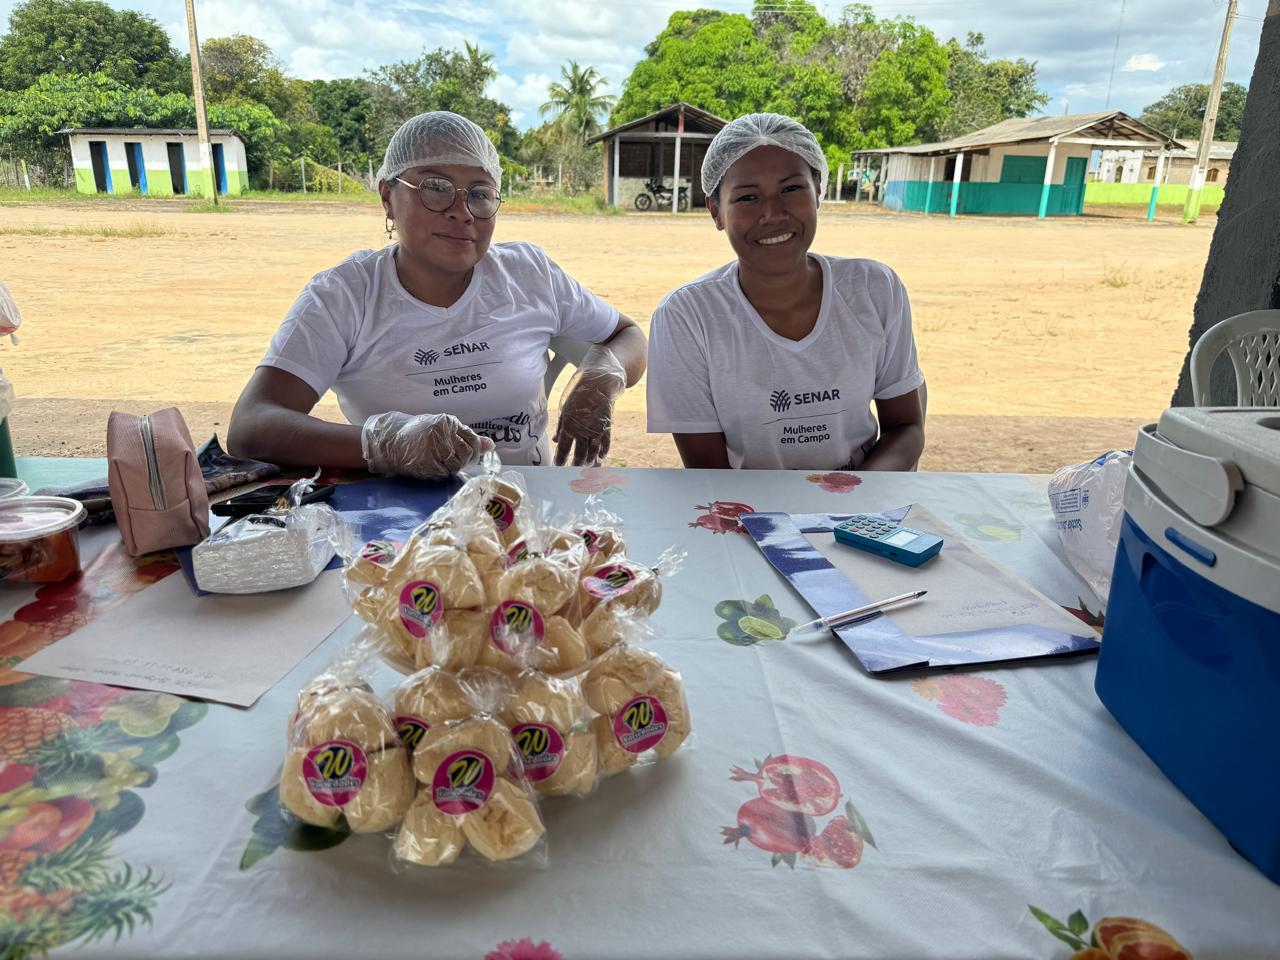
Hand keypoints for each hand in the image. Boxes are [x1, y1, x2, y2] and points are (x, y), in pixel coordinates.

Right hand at [362, 411, 493, 477]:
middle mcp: (442, 434)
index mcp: (448, 422)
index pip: (472, 440)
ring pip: (457, 465)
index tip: (470, 456)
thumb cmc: (418, 433)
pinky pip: (444, 472)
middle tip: (454, 461)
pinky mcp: (426, 462)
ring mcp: (434, 448)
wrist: (389, 440)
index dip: (474, 451)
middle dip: (465, 461)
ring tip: (441, 461)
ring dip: (452, 467)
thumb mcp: (442, 429)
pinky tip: (432, 465)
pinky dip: (441, 472)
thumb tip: (491, 446)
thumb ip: (466, 436)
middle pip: (467, 454)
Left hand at [553, 346, 626, 465]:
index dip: (560, 460)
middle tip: (573, 470)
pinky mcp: (607, 426)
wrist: (598, 381)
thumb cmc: (577, 393)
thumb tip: (556, 441)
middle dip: (576, 464)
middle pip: (579, 454)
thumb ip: (561, 427)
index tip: (558, 467)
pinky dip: (604, 452)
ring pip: (593, 452)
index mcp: (569, 426)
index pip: (564, 449)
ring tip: (587, 467)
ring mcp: (596, 430)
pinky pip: (606, 443)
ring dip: (590, 461)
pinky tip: (601, 457)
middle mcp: (583, 431)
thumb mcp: (564, 408)